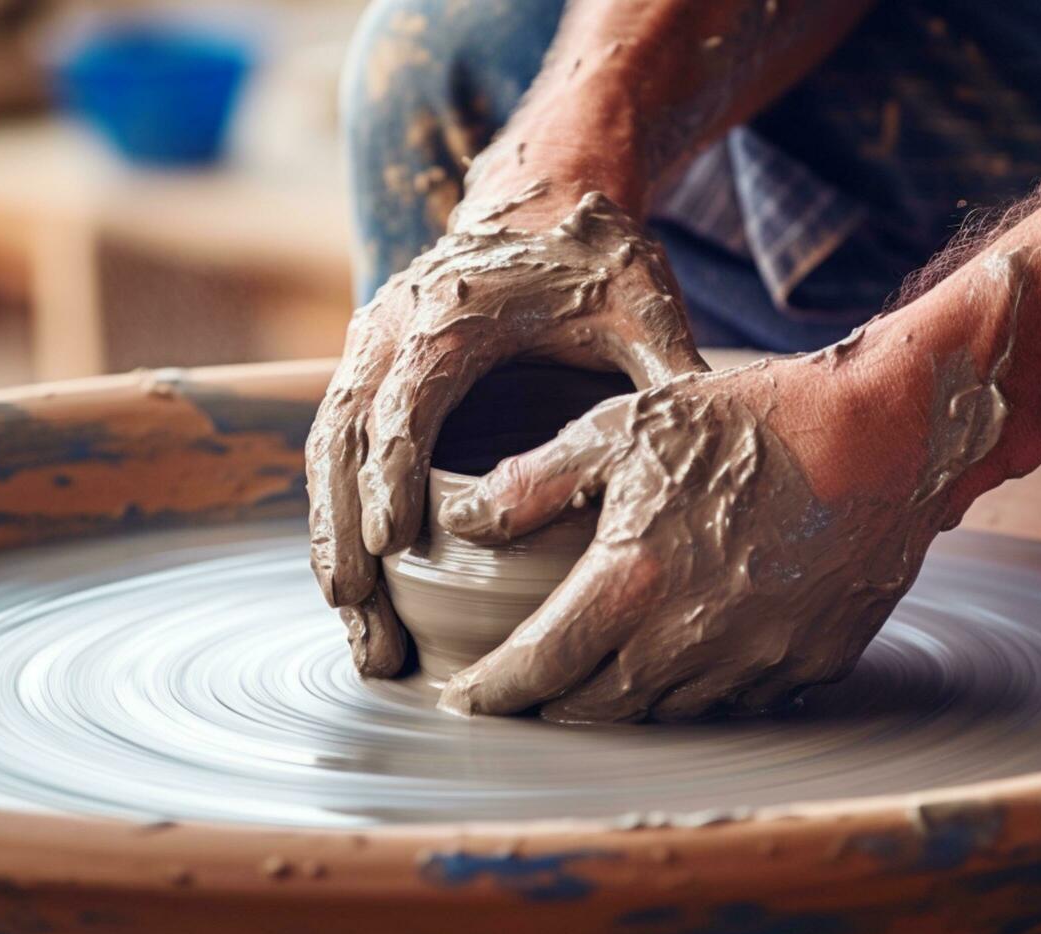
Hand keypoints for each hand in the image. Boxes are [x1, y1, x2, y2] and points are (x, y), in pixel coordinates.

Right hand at [307, 185, 707, 676]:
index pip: (408, 398)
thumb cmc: (594, 261)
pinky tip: (352, 586)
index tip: (394, 541)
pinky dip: (335, 514)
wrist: (543, 203)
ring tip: (353, 624)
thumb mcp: (641, 307)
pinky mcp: (369, 372)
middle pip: (344, 435)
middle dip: (345, 530)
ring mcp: (371, 347)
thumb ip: (666, 375)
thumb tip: (714, 453)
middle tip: (362, 617)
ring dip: (331, 537)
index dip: (393, 470)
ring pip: (326, 448)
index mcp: (454, 312)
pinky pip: (333, 447)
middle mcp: (395, 326)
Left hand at [431, 302, 1015, 721]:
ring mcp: (755, 661)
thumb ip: (532, 482)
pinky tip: (683, 663)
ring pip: (665, 713)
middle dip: (551, 708)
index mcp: (634, 579)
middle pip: (597, 709)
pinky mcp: (808, 665)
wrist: (886, 433)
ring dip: (622, 705)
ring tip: (593, 685)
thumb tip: (455, 522)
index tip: (463, 700)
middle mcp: (690, 639)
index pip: (540, 666)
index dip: (494, 691)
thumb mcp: (626, 426)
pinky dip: (696, 692)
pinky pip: (735, 702)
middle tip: (523, 699)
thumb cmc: (750, 418)